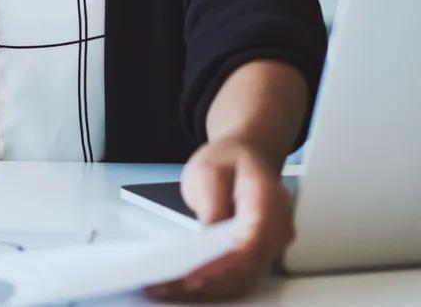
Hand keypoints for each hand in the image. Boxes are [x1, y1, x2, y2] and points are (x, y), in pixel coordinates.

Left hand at [147, 135, 294, 301]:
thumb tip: (207, 240)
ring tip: (166, 288)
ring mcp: (270, 244)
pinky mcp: (256, 253)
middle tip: (168, 286)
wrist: (246, 154)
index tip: (194, 275)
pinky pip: (237, 275)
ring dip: (206, 288)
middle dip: (208, 282)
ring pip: (243, 278)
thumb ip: (212, 205)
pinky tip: (181, 284)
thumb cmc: (229, 160)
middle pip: (248, 267)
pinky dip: (210, 284)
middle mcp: (277, 228)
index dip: (223, 265)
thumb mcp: (209, 171)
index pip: (251, 242)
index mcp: (268, 202)